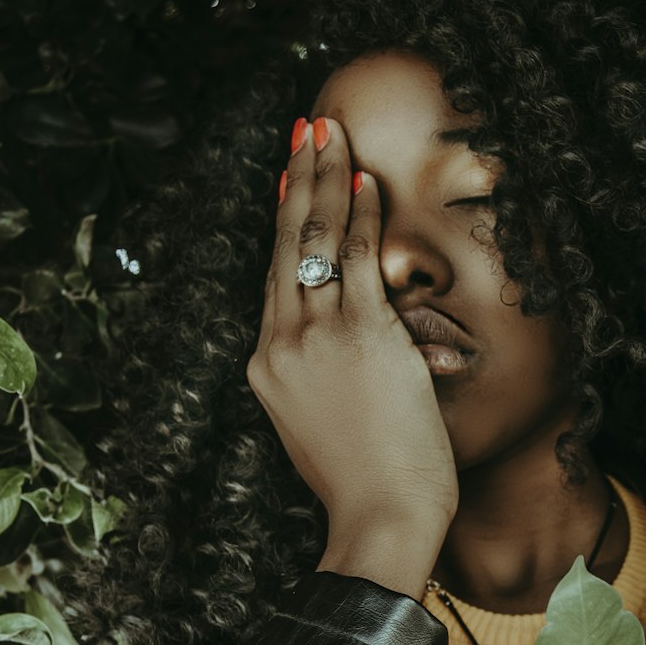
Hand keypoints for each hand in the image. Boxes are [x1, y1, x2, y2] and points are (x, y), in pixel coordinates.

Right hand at [247, 116, 458, 544]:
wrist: (379, 516)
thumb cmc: (362, 486)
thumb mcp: (319, 428)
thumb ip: (319, 381)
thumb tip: (343, 354)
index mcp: (265, 368)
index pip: (273, 280)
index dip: (282, 225)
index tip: (288, 184)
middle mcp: (281, 344)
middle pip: (284, 245)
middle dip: (296, 178)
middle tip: (305, 128)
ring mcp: (317, 336)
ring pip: (314, 239)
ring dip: (326, 177)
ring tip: (329, 129)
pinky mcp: (362, 335)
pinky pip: (357, 259)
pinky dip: (361, 215)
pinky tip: (366, 180)